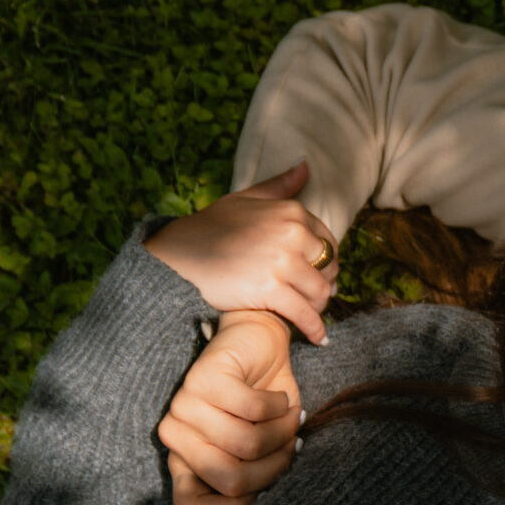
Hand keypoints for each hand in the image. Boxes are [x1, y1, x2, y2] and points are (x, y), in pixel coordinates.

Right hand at [144, 163, 339, 343]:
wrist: (176, 258)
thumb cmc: (208, 229)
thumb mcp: (244, 199)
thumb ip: (278, 187)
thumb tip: (305, 166)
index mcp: (290, 211)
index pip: (328, 241)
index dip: (326, 261)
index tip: (320, 274)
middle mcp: (292, 233)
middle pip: (328, 267)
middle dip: (324, 284)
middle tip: (315, 298)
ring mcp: (282, 261)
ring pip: (320, 292)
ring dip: (318, 307)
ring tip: (311, 314)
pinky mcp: (270, 289)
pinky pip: (305, 314)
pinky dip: (315, 329)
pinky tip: (318, 338)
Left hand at [158, 311, 299, 504]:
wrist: (260, 343)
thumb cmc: (263, 405)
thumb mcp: (261, 452)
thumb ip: (247, 489)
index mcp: (184, 463)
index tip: (265, 497)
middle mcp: (176, 438)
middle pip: (230, 481)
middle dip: (274, 468)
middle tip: (290, 449)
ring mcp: (184, 406)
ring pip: (245, 446)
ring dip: (282, 434)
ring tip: (289, 420)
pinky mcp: (202, 378)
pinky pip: (251, 411)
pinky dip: (280, 407)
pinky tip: (280, 399)